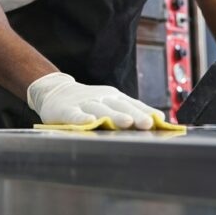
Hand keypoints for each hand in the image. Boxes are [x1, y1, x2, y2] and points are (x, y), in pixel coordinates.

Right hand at [27, 72, 164, 129]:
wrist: (55, 91)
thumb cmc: (89, 102)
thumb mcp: (110, 103)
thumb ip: (130, 111)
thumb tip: (158, 121)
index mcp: (114, 97)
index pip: (134, 104)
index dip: (146, 112)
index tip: (160, 120)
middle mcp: (102, 98)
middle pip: (121, 106)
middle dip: (135, 115)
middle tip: (148, 123)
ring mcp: (85, 103)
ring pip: (101, 109)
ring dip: (114, 115)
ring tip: (126, 122)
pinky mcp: (67, 110)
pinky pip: (76, 114)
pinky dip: (82, 118)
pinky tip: (90, 121)